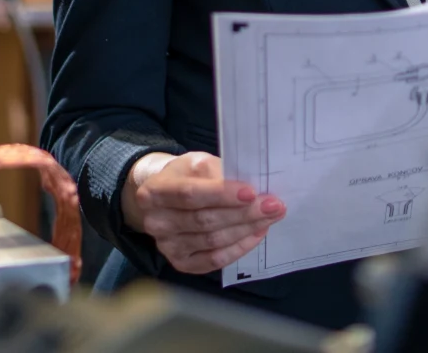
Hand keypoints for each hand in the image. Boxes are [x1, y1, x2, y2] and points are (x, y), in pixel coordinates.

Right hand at [121, 151, 285, 274]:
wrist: (165, 199)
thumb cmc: (184, 177)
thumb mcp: (195, 163)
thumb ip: (217, 172)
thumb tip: (248, 189)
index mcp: (153, 192)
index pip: (190, 194)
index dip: (222, 194)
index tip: (251, 192)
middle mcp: (155, 223)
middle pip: (205, 221)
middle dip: (244, 214)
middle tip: (273, 205)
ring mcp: (167, 247)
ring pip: (213, 242)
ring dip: (246, 230)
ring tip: (270, 217)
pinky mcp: (180, 263)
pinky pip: (215, 260)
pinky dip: (239, 248)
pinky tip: (255, 234)